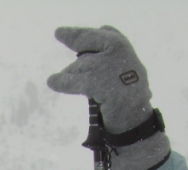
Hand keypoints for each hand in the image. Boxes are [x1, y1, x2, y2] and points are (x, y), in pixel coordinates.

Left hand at [48, 25, 169, 169]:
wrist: (136, 121)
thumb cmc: (131, 100)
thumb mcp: (126, 73)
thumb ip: (111, 59)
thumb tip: (85, 54)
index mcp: (125, 49)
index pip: (105, 33)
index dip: (87, 33)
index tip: (70, 31)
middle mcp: (118, 51)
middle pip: (87, 44)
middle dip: (73, 38)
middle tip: (59, 33)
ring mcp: (108, 66)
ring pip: (79, 65)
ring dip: (71, 74)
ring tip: (64, 79)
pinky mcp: (97, 82)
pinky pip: (73, 81)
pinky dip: (61, 82)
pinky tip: (52, 82)